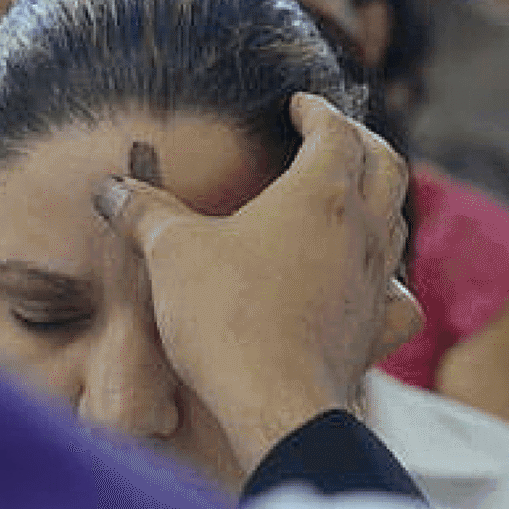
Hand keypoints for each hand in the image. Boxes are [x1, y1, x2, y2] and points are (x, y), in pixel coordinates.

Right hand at [94, 93, 422, 472]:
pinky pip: (397, 295)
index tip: (300, 104)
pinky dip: (386, 279)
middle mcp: (360, 230)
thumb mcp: (172, 253)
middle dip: (363, 142)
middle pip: (387, 166)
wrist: (273, 404)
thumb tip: (111, 189)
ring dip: (378, 201)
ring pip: (396, 223)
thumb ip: (145, 213)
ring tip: (351, 199)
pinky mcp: (374, 330)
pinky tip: (370, 286)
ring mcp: (374, 282)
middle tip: (335, 136)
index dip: (318, 110)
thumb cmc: (226, 318)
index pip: (336, 131)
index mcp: (318, 194)